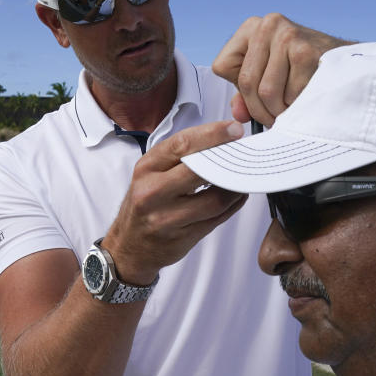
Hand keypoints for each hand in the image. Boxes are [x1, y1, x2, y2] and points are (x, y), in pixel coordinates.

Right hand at [103, 121, 247, 284]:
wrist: (128, 245)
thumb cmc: (144, 202)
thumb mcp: (150, 173)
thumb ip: (179, 157)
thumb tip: (220, 140)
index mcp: (146, 168)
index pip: (182, 144)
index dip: (213, 134)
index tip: (235, 129)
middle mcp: (153, 192)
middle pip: (201, 171)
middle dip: (228, 160)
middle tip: (246, 151)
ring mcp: (167, 218)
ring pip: (215, 200)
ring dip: (236, 187)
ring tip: (244, 176)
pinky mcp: (182, 238)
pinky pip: (217, 219)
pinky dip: (233, 205)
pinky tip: (238, 195)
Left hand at [212, 13, 351, 125]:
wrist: (345, 62)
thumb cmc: (302, 70)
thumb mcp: (268, 76)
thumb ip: (246, 95)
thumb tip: (238, 114)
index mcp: (251, 27)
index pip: (223, 67)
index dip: (238, 92)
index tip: (256, 103)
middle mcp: (267, 24)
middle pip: (246, 82)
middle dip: (260, 110)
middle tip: (275, 119)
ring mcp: (286, 35)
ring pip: (267, 92)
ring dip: (280, 111)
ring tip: (290, 110)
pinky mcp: (305, 50)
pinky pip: (290, 93)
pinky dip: (297, 105)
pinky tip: (305, 99)